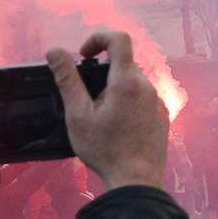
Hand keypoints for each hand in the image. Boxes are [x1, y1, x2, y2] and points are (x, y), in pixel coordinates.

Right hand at [47, 31, 168, 190]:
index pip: (119, 39)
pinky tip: (118, 125)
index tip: (84, 55)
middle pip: (124, 63)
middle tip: (87, 97)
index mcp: (127, 81)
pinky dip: (128, 102)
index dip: (98, 38)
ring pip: (134, 82)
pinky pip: (143, 98)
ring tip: (102, 116)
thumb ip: (67, 80)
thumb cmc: (105, 149)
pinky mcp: (162, 116)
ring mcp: (158, 102)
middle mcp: (148, 87)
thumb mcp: (78, 114)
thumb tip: (55, 51)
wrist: (136, 181)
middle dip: (103, 71)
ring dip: (115, 88)